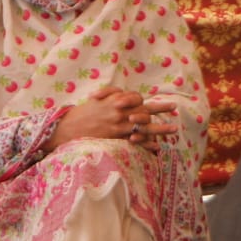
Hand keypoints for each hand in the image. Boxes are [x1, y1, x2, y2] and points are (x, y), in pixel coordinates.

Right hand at [50, 86, 178, 151]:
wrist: (66, 129)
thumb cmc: (83, 113)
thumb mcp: (98, 99)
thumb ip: (112, 94)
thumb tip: (126, 96)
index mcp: (115, 101)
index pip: (136, 98)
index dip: (143, 100)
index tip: (151, 100)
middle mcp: (119, 113)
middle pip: (145, 110)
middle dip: (161, 109)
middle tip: (174, 107)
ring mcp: (118, 127)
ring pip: (144, 126)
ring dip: (161, 128)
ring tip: (174, 128)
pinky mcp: (115, 139)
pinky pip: (134, 141)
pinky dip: (146, 143)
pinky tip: (157, 146)